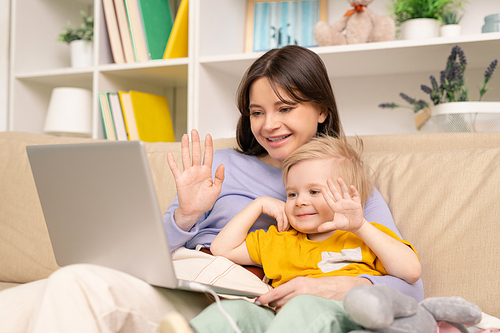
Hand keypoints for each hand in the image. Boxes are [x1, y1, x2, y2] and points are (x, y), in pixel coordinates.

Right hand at [167, 129, 224, 230]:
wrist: (194, 211)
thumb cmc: (205, 202)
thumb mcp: (216, 190)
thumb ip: (219, 177)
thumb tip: (222, 165)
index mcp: (206, 172)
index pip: (208, 155)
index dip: (208, 145)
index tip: (208, 136)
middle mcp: (196, 170)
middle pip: (196, 152)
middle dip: (195, 142)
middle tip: (194, 131)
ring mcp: (188, 174)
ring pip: (186, 157)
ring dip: (185, 147)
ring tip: (185, 136)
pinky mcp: (180, 179)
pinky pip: (175, 169)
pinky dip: (172, 162)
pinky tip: (170, 154)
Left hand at [255, 276, 371, 307]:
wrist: (341, 289)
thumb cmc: (322, 285)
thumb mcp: (305, 283)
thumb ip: (293, 288)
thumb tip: (278, 295)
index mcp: (297, 282)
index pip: (276, 292)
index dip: (265, 298)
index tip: (257, 301)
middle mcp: (300, 291)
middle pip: (279, 302)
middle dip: (273, 305)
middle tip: (270, 306)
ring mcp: (306, 300)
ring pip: (286, 309)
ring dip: (282, 310)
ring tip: (284, 310)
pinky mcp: (311, 306)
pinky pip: (296, 312)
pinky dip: (291, 313)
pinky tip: (293, 313)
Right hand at [257, 197, 287, 231]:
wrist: (263, 202)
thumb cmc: (269, 205)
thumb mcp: (277, 207)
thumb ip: (281, 211)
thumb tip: (283, 218)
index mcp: (286, 206)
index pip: (289, 216)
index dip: (289, 222)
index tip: (287, 227)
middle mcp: (285, 207)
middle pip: (289, 219)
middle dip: (287, 226)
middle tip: (285, 231)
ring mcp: (282, 210)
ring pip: (285, 221)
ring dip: (284, 228)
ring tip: (282, 232)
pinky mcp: (278, 212)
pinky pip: (281, 221)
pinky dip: (280, 227)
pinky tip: (279, 230)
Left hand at [318, 178, 365, 232]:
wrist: (355, 226)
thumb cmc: (344, 224)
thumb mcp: (336, 225)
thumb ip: (327, 226)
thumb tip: (318, 229)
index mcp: (335, 207)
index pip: (329, 199)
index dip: (325, 194)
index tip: (321, 188)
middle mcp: (341, 203)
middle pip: (335, 193)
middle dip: (332, 186)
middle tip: (328, 179)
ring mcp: (348, 202)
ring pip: (345, 192)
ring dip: (342, 185)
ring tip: (339, 179)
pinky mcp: (356, 203)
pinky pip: (355, 196)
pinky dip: (353, 191)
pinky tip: (351, 186)